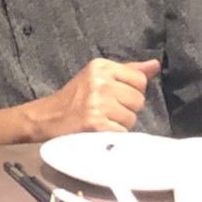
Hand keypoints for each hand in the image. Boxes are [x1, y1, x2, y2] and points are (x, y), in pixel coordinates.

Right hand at [27, 57, 161, 139]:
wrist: (48, 118)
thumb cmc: (75, 98)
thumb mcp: (98, 77)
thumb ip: (128, 71)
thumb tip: (154, 65)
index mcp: (101, 66)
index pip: (139, 79)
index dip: (131, 92)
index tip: (115, 97)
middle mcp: (99, 81)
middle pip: (138, 99)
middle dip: (126, 109)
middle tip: (107, 111)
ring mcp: (97, 102)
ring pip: (131, 118)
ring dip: (120, 125)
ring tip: (102, 121)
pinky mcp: (95, 122)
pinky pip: (122, 132)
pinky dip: (113, 136)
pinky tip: (99, 131)